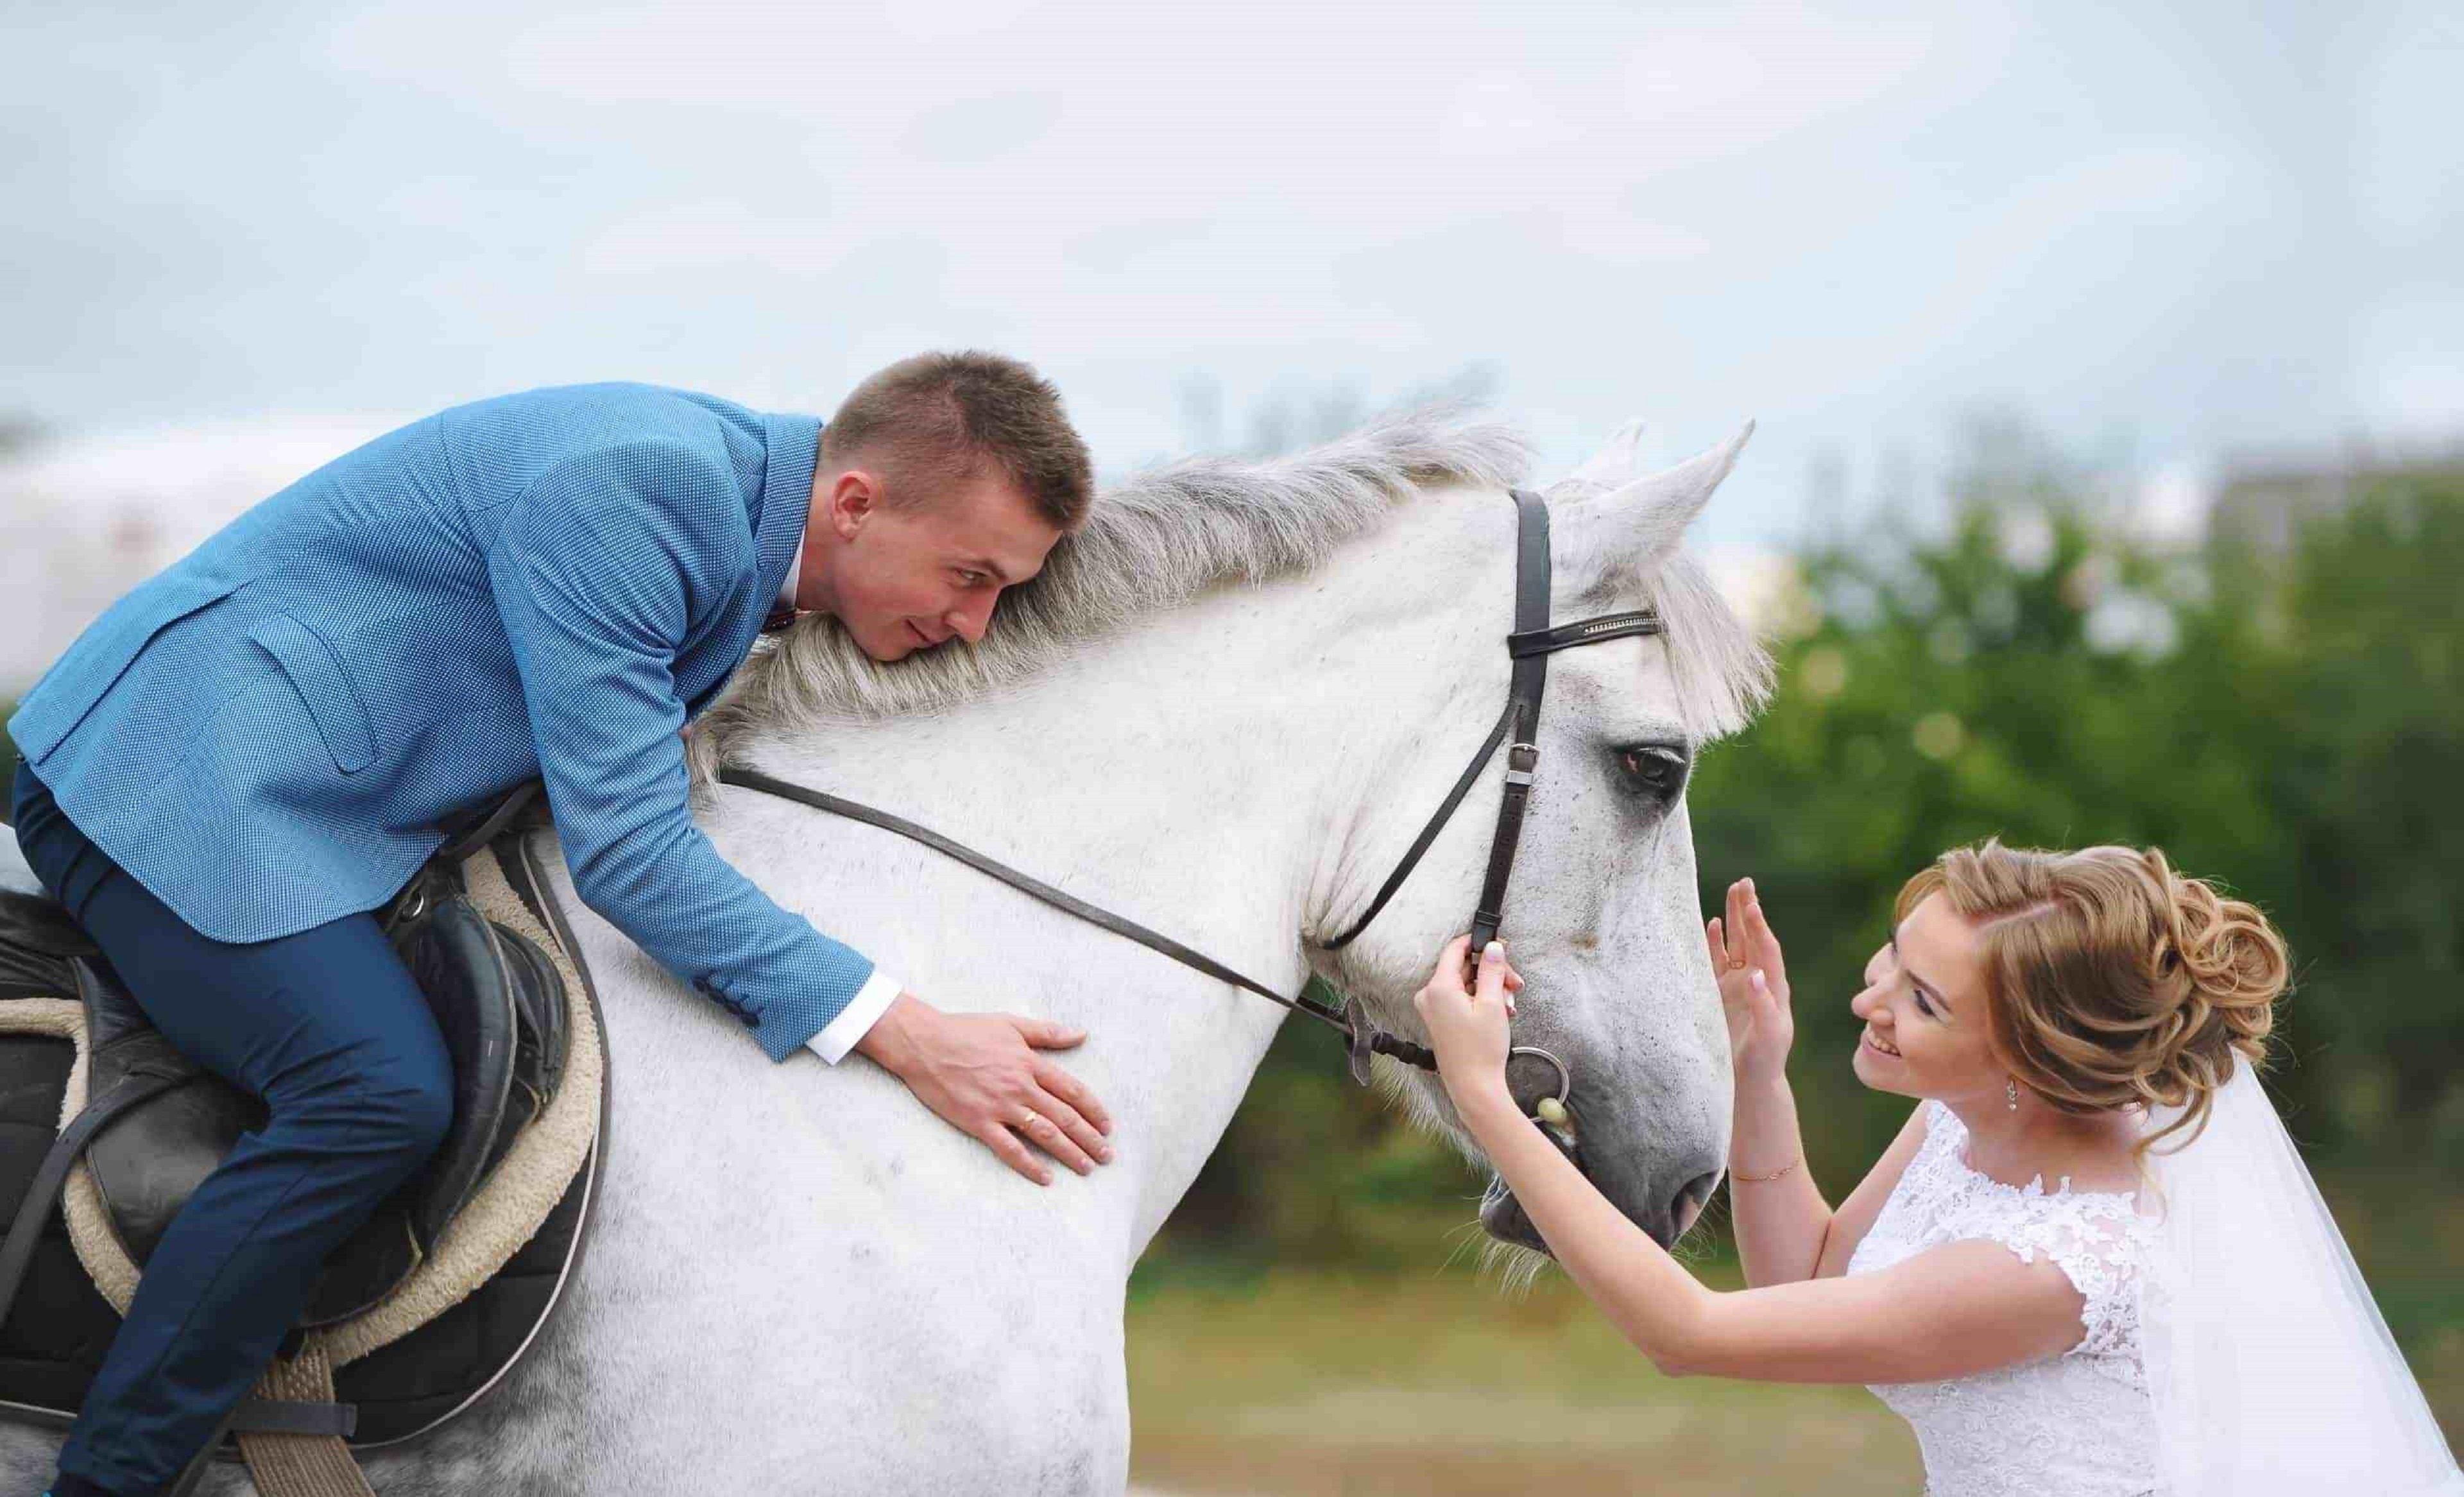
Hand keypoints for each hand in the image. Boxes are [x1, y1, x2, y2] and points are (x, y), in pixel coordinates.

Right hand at [854, 992, 1113, 1185]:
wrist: (924, 1044)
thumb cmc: (966, 1030)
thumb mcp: (1011, 1024)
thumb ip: (1047, 1033)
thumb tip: (1081, 1034)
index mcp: (1030, 1063)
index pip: (1073, 1091)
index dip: (1094, 1110)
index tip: (1107, 1126)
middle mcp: (1021, 1086)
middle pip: (1065, 1116)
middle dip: (1089, 1138)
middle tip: (1106, 1156)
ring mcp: (1000, 1106)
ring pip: (1044, 1133)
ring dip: (1069, 1153)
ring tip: (1087, 1168)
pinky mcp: (979, 1122)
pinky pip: (1009, 1148)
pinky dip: (1029, 1164)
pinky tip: (1045, 1177)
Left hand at [1411, 934, 1524, 1106]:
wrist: (1474, 1086)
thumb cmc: (1481, 1050)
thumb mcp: (1492, 1004)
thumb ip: (1492, 970)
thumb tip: (1492, 947)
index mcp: (1438, 987)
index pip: (1455, 949)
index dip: (1478, 943)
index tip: (1499, 946)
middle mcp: (1430, 995)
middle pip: (1463, 968)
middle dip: (1492, 972)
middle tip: (1514, 983)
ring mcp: (1433, 1009)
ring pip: (1465, 984)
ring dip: (1490, 988)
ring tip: (1510, 1004)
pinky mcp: (1440, 1019)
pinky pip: (1461, 999)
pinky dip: (1481, 1001)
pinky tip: (1500, 1011)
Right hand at [1707, 877, 1793, 1086]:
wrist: (1749, 1080)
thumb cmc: (1764, 1061)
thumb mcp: (1768, 1036)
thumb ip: (1763, 1006)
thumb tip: (1754, 975)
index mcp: (1774, 987)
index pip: (1767, 950)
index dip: (1759, 927)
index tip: (1753, 905)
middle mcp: (1758, 980)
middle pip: (1753, 938)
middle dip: (1749, 910)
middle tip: (1744, 883)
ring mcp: (1738, 985)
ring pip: (1736, 944)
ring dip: (1734, 918)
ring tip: (1733, 890)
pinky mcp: (1721, 992)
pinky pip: (1717, 960)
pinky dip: (1715, 941)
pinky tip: (1713, 923)